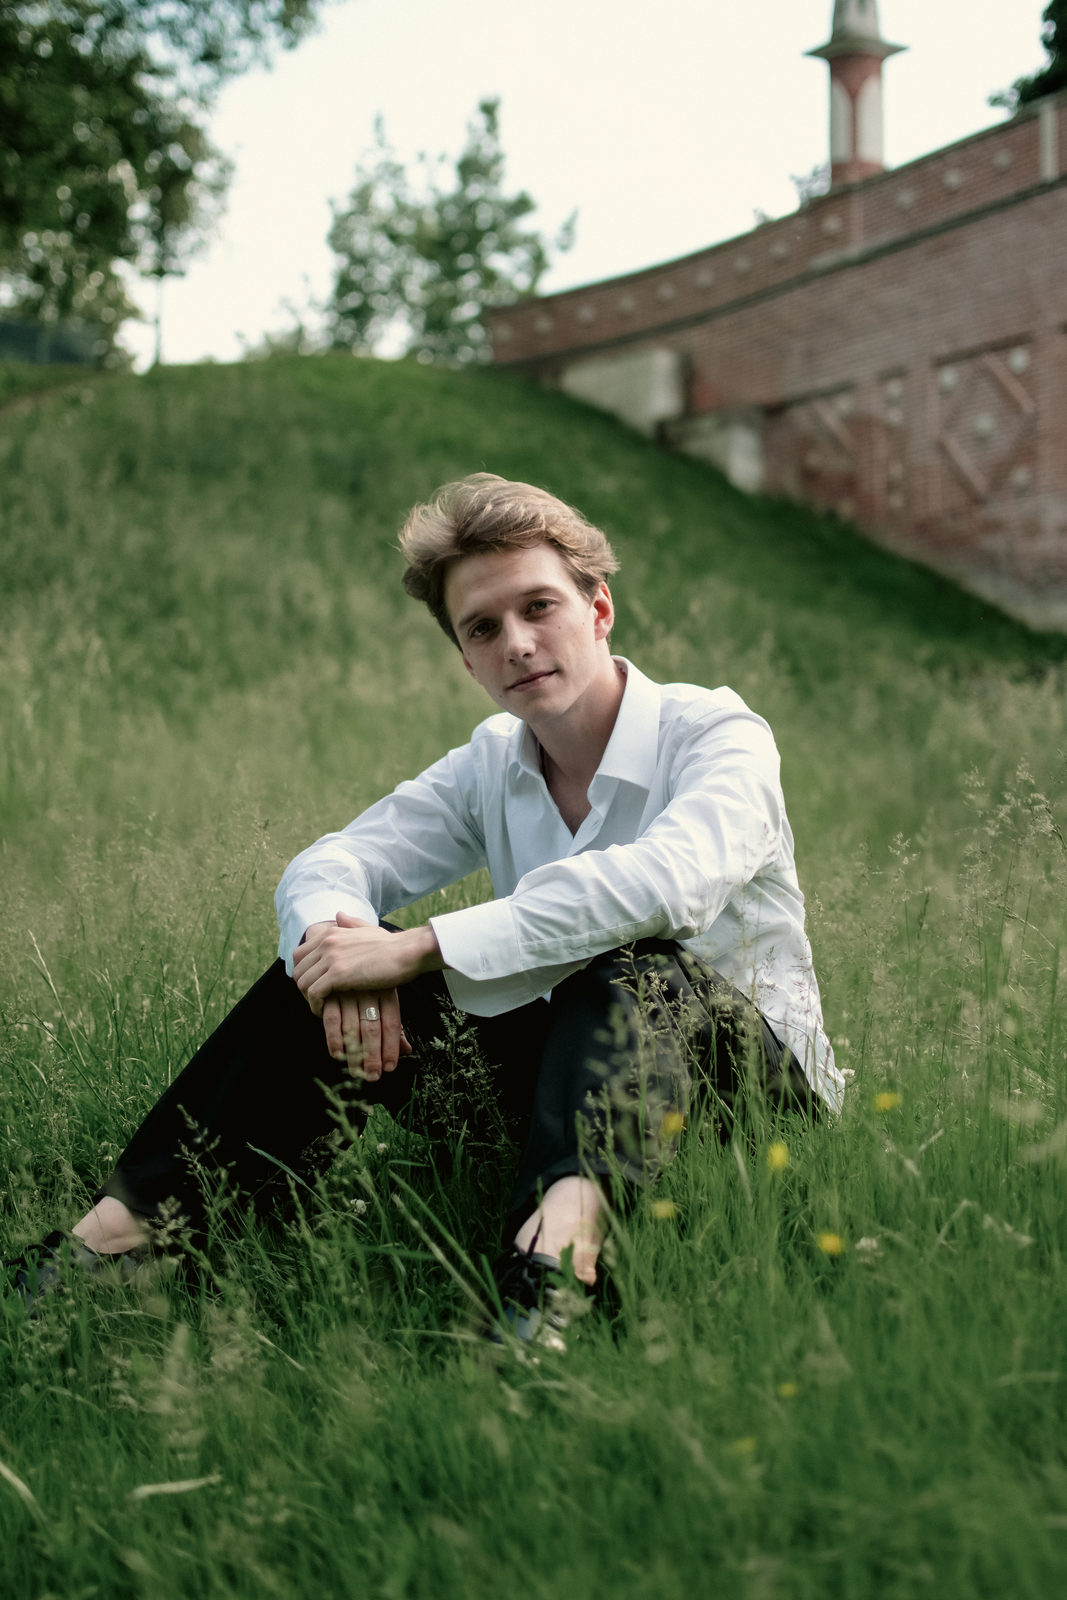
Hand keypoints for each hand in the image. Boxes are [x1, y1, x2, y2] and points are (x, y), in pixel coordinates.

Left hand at [294, 913, 442, 1005]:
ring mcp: (331, 958)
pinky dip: (316, 1006)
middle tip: (317, 1001)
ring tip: (322, 1008)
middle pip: (297, 969)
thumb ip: (350, 923)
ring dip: (309, 999)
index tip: (314, 986)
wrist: (407, 951)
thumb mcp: (368, 929)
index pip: (299, 955)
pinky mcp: (338, 975)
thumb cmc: (392, 944)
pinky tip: (326, 1012)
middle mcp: (327, 942)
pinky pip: (314, 993)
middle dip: (304, 988)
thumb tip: (338, 915)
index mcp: (331, 933)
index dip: (303, 973)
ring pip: (302, 983)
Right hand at [321, 987, 409, 1080]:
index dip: (391, 1047)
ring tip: (356, 1071)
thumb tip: (407, 1050)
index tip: (390, 1067)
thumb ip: (394, 1026)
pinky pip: (331, 1018)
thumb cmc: (372, 980)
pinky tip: (338, 1053)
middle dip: (372, 1056)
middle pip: (372, 1029)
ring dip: (353, 1053)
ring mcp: (347, 991)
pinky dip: (333, 1038)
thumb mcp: (387, 997)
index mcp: (387, 990)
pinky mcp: (329, 991)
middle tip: (372, 1076)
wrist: (348, 947)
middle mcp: (368, 990)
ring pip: (351, 1027)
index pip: (392, 1023)